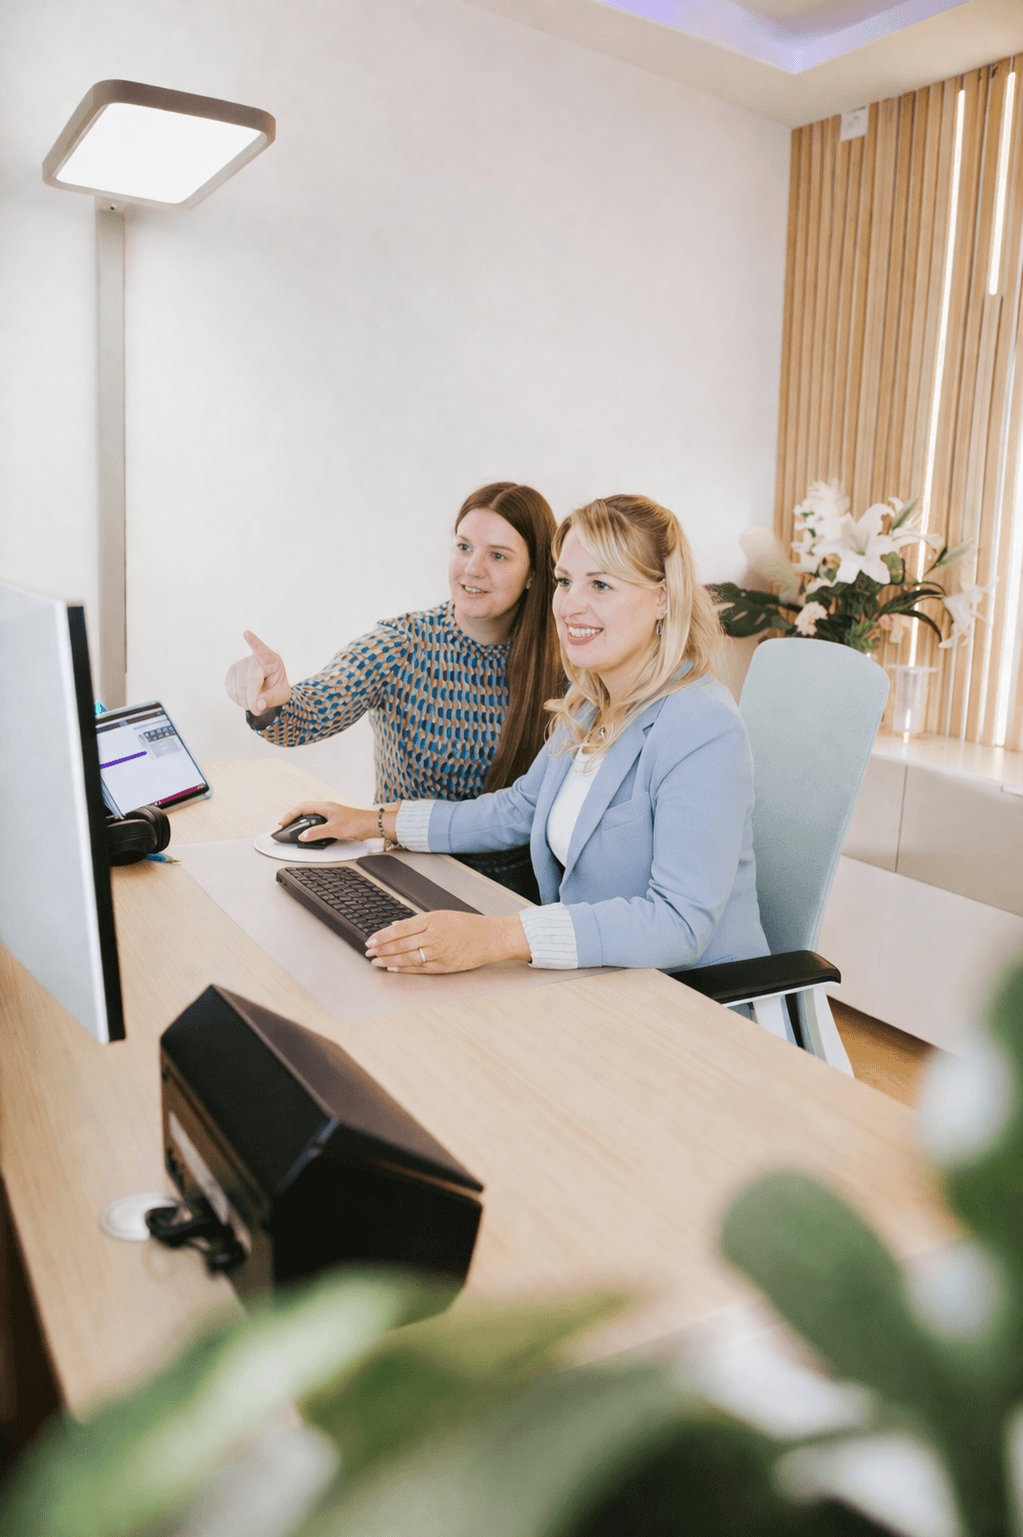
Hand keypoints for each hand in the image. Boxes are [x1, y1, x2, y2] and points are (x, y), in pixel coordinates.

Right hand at [225, 631, 291, 712]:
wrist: (267, 690)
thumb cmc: (277, 690)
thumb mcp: (281, 696)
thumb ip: (271, 700)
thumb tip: (257, 705)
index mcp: (272, 660)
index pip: (262, 650)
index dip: (254, 642)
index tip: (247, 633)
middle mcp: (255, 658)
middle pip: (250, 678)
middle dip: (252, 698)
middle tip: (258, 710)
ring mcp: (241, 663)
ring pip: (238, 685)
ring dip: (245, 700)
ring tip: (255, 703)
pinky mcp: (232, 672)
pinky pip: (230, 689)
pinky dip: (238, 699)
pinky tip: (246, 698)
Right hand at [278, 799, 386, 842]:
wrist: (374, 825)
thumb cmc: (358, 823)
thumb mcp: (334, 829)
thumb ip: (317, 833)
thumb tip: (303, 836)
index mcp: (326, 806)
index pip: (302, 807)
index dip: (290, 815)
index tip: (282, 823)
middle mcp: (328, 808)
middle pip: (305, 810)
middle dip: (294, 817)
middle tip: (285, 826)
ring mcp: (333, 814)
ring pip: (312, 816)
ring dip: (302, 822)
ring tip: (295, 830)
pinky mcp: (337, 821)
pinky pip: (319, 822)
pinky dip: (312, 827)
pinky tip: (312, 833)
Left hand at [365, 911, 529, 973]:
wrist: (490, 938)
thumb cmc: (467, 925)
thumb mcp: (442, 915)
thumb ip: (418, 921)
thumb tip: (396, 926)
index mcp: (432, 920)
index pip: (401, 929)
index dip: (383, 936)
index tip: (371, 939)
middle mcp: (434, 936)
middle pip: (401, 944)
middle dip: (382, 948)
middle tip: (368, 951)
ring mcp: (439, 953)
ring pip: (408, 958)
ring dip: (389, 960)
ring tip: (376, 961)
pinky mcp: (444, 966)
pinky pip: (420, 969)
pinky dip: (404, 969)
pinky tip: (393, 968)